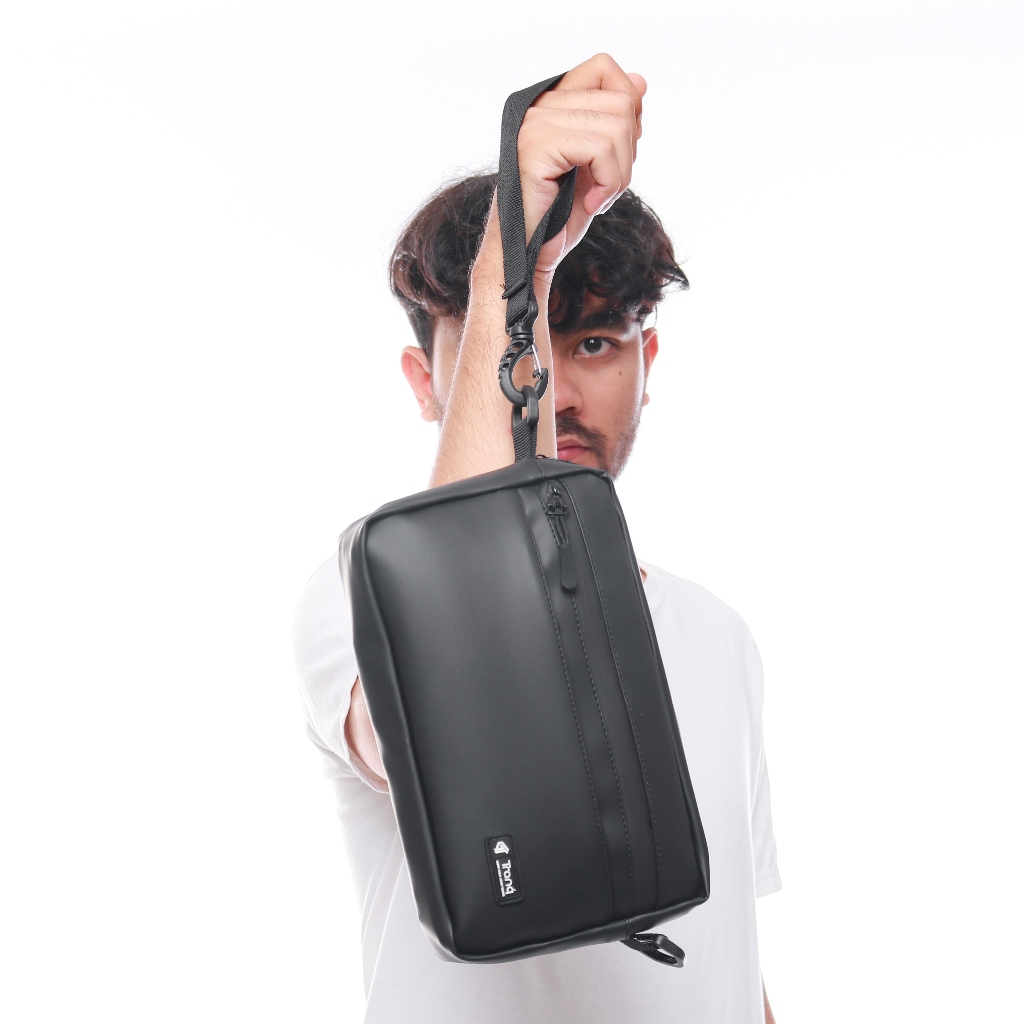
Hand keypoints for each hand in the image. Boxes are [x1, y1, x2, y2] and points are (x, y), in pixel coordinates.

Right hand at [517, 54, 645, 274]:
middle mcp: (539, 106)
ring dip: (619, 174)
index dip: (627, 106)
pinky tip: (590, 206)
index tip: (617, 152)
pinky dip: (609, 183)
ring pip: (617, 124)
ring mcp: (535, 123)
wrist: (524, 258)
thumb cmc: (556, 220)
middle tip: (606, 187)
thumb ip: (615, 122)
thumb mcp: (597, 166)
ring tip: (597, 199)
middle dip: (627, 152)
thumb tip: (640, 80)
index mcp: (551, 105)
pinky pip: (600, 148)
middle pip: (620, 99)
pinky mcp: (536, 146)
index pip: (603, 68)